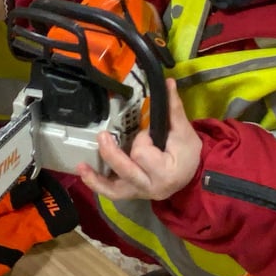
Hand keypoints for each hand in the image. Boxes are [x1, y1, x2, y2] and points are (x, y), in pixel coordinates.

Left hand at [78, 79, 201, 200]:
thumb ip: (173, 108)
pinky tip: (84, 172)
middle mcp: (150, 186)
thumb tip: (167, 82)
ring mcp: (139, 192)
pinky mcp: (131, 193)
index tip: (150, 134)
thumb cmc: (188, 153)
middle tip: (102, 136)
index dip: (142, 140)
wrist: (193, 176)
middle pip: (125, 170)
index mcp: (165, 172)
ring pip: (113, 189)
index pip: (142, 153)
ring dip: (96, 177)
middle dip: (111, 153)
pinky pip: (111, 192)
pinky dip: (97, 184)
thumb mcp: (184, 131)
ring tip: (81, 165)